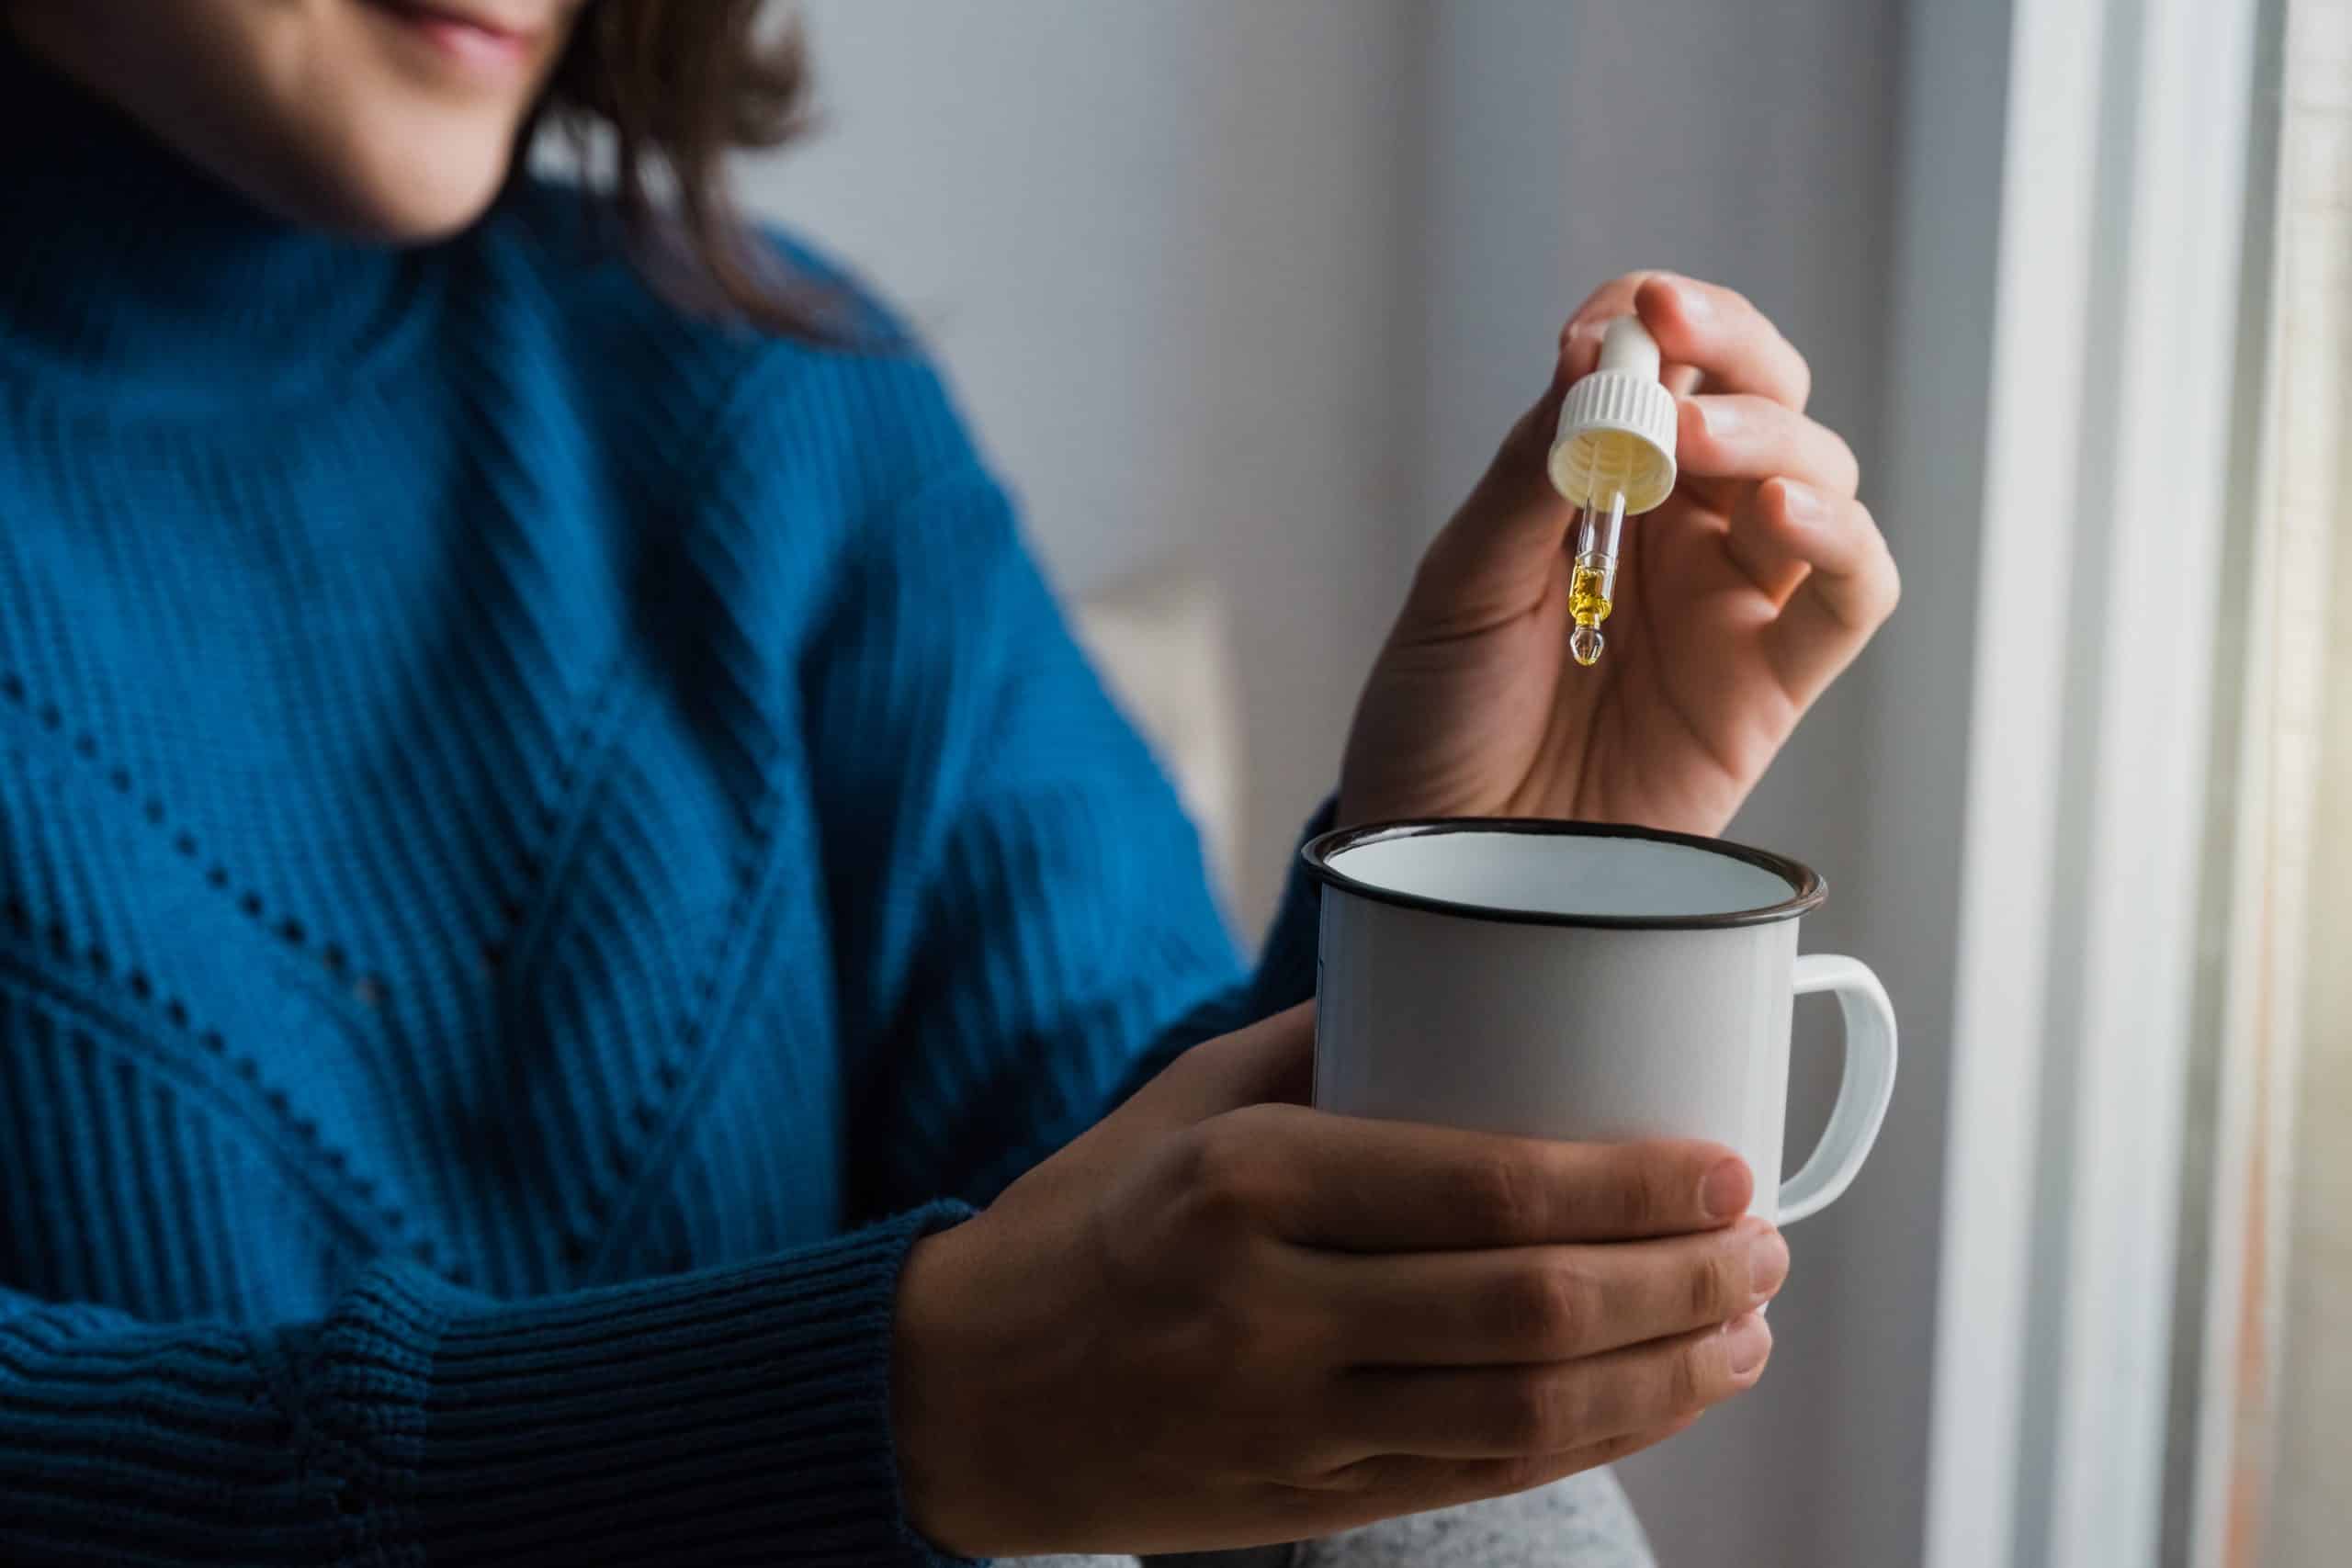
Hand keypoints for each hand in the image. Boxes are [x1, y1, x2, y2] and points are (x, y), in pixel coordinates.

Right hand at [892, 1006, 1785, 1556]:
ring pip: (1528, 1414)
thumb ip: (1326, 1047)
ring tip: (1745, 1332)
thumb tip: (1479, 997)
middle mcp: (1272, 1308)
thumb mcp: (1184, 1098)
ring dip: (1665, 1376)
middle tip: (1765, 1247)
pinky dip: (1591, 1441)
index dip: (1629, 1189)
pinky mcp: (1305, 1500)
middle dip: (1681, 1282)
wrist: (964, 1395)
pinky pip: (1481, 1475)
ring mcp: (1289, 1421)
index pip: (1483, 1189)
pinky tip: (1657, 1401)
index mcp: (1247, 1182)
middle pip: (1530, 1308)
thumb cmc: (1086, 1216)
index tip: (1725, 1167)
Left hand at [1340, 272, 1898, 834]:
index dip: (1655, 321)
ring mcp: (1730, 602)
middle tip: (1672, 337)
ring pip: (1814, 474)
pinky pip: (1849, 594)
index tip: (1623, 312)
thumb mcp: (1459, 585)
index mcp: (1595, 485)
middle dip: (1729, 348)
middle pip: (1757, 398)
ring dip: (1769, 433)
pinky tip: (1785, 512)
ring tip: (1691, 438)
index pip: (1662, 364)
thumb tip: (1592, 357)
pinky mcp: (1768, 683)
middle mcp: (1677, 531)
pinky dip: (1841, 538)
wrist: (1440, 859)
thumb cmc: (1437, 723)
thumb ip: (1532, 475)